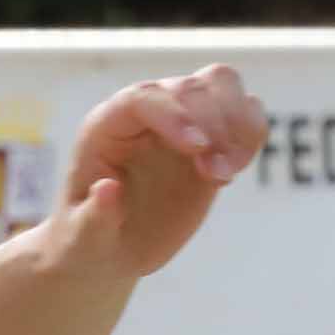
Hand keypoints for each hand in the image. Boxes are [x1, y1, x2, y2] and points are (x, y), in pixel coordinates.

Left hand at [51, 66, 265, 280]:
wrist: (112, 249)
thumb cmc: (89, 242)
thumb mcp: (83, 241)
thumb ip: (93, 219)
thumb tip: (107, 190)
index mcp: (106, 127)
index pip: (143, 97)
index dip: (174, 114)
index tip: (197, 149)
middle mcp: (145, 113)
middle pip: (190, 86)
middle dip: (211, 125)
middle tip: (214, 177)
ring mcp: (182, 120)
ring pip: (221, 85)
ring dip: (236, 125)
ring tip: (226, 175)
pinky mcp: (211, 136)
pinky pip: (243, 112)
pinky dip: (250, 134)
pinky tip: (235, 169)